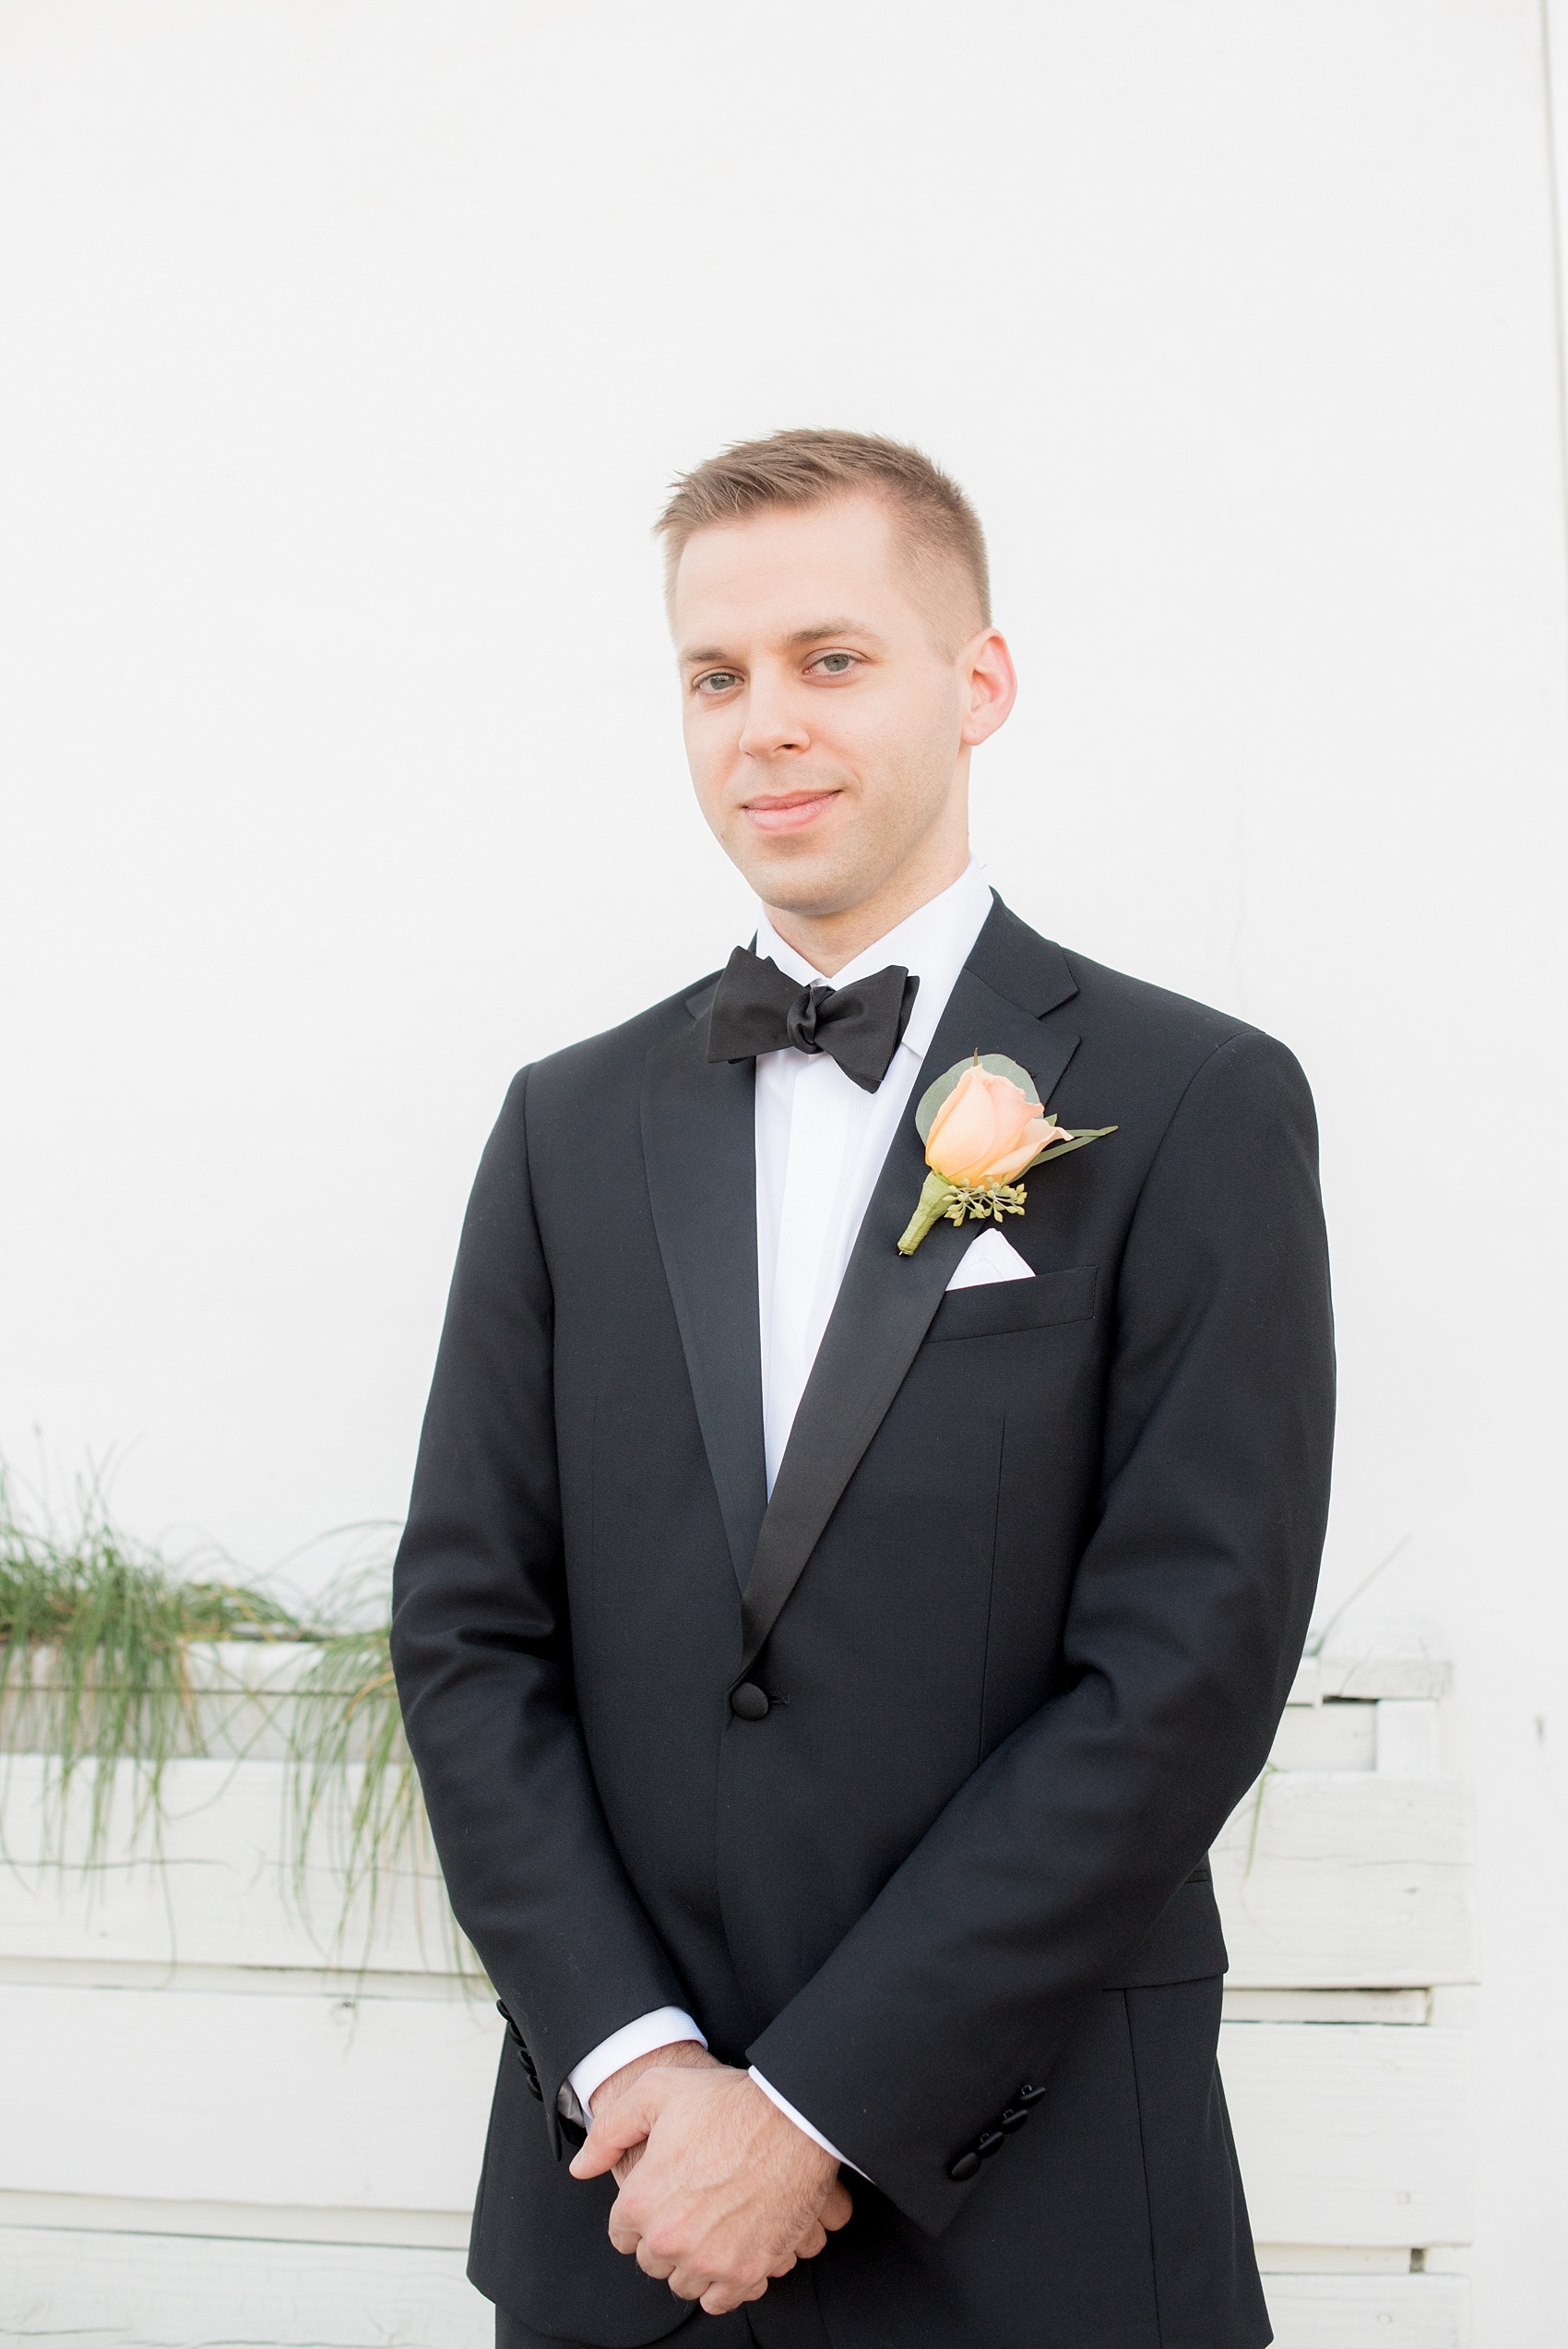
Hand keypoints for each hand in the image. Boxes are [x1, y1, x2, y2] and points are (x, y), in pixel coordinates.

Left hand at [570, 2061, 852, 2313]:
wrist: (793, 2116)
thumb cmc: (726, 2101)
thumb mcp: (656, 2092)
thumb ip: (609, 2131)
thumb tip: (582, 2167)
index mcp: (642, 2201)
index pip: (622, 2235)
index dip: (639, 2214)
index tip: (660, 2197)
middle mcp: (670, 2239)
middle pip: (652, 2262)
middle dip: (664, 2238)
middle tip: (688, 2207)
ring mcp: (711, 2260)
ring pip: (686, 2283)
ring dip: (693, 2261)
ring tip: (710, 2227)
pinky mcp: (749, 2270)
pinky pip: (723, 2298)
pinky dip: (724, 2281)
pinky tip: (731, 2250)